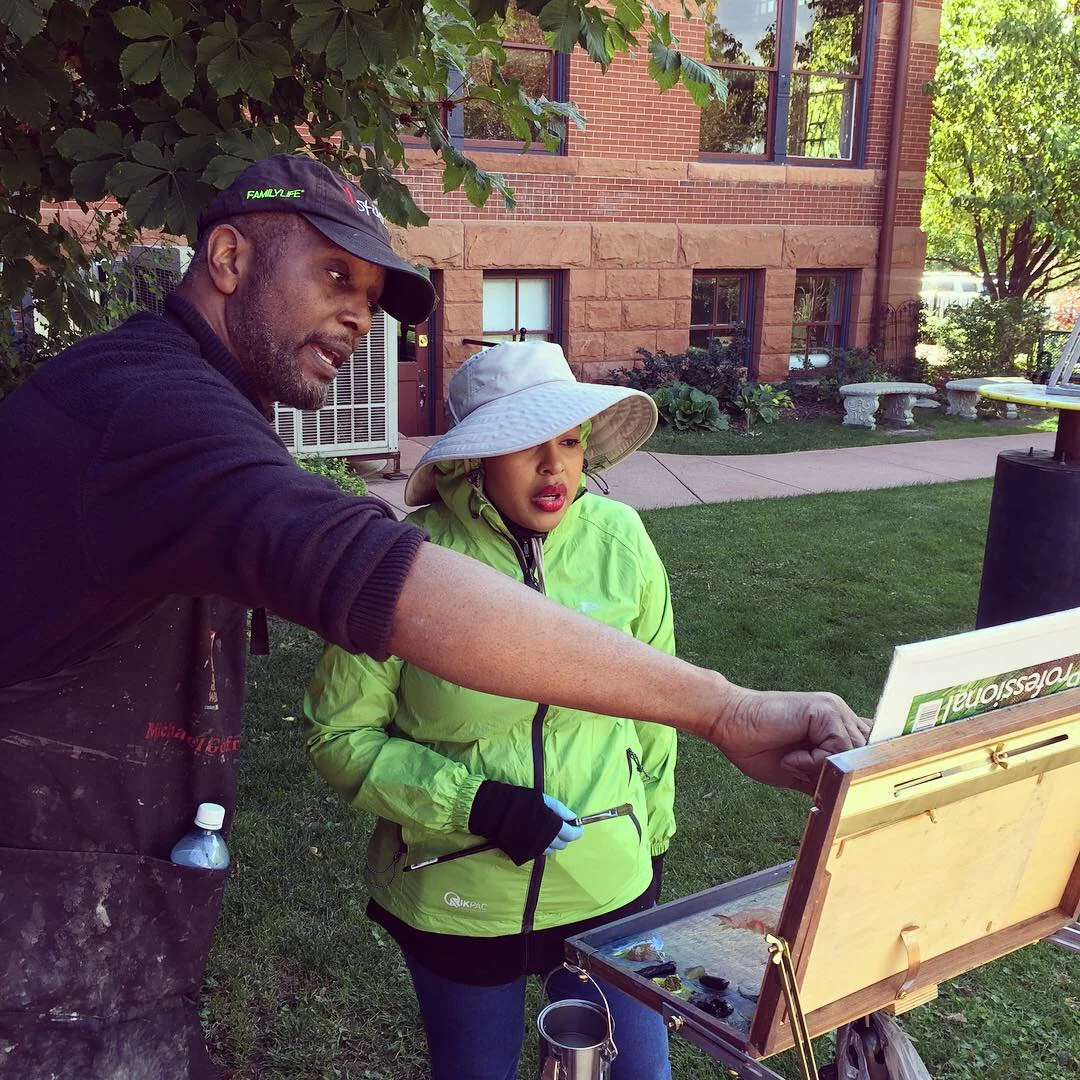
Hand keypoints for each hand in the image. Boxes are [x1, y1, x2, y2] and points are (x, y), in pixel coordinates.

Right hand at [468, 781, 582, 865]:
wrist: (495, 812)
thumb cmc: (521, 802)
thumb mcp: (543, 800)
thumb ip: (561, 810)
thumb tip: (574, 818)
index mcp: (553, 827)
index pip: (572, 835)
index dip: (577, 831)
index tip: (577, 826)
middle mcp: (546, 841)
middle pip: (562, 844)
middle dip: (564, 836)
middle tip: (558, 825)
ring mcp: (535, 850)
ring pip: (551, 850)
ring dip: (552, 842)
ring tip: (545, 830)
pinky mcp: (525, 854)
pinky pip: (538, 853)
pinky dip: (541, 846)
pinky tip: (534, 836)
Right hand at [708, 688, 870, 793]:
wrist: (728, 724)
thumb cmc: (757, 747)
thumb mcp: (801, 772)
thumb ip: (828, 778)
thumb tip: (854, 802)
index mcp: (836, 727)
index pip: (869, 752)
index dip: (859, 771)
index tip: (844, 790)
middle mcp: (840, 715)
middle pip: (868, 756)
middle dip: (841, 775)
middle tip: (804, 777)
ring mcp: (834, 710)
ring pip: (856, 754)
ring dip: (823, 768)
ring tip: (793, 763)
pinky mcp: (825, 711)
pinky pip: (839, 748)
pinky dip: (814, 761)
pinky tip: (790, 756)